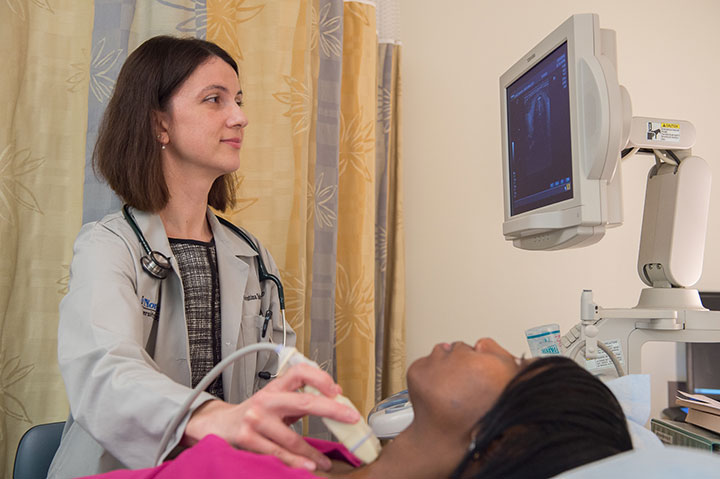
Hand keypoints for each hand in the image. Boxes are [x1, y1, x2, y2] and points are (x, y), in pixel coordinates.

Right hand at [182, 363, 361, 470]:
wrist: (217, 425)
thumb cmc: (253, 413)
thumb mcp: (275, 401)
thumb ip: (298, 401)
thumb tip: (331, 402)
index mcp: (275, 387)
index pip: (300, 372)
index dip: (320, 377)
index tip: (337, 390)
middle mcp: (266, 399)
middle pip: (303, 401)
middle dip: (331, 410)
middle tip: (350, 418)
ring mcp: (256, 419)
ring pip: (292, 437)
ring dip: (312, 452)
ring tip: (324, 460)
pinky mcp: (248, 439)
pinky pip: (277, 453)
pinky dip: (294, 462)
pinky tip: (307, 466)